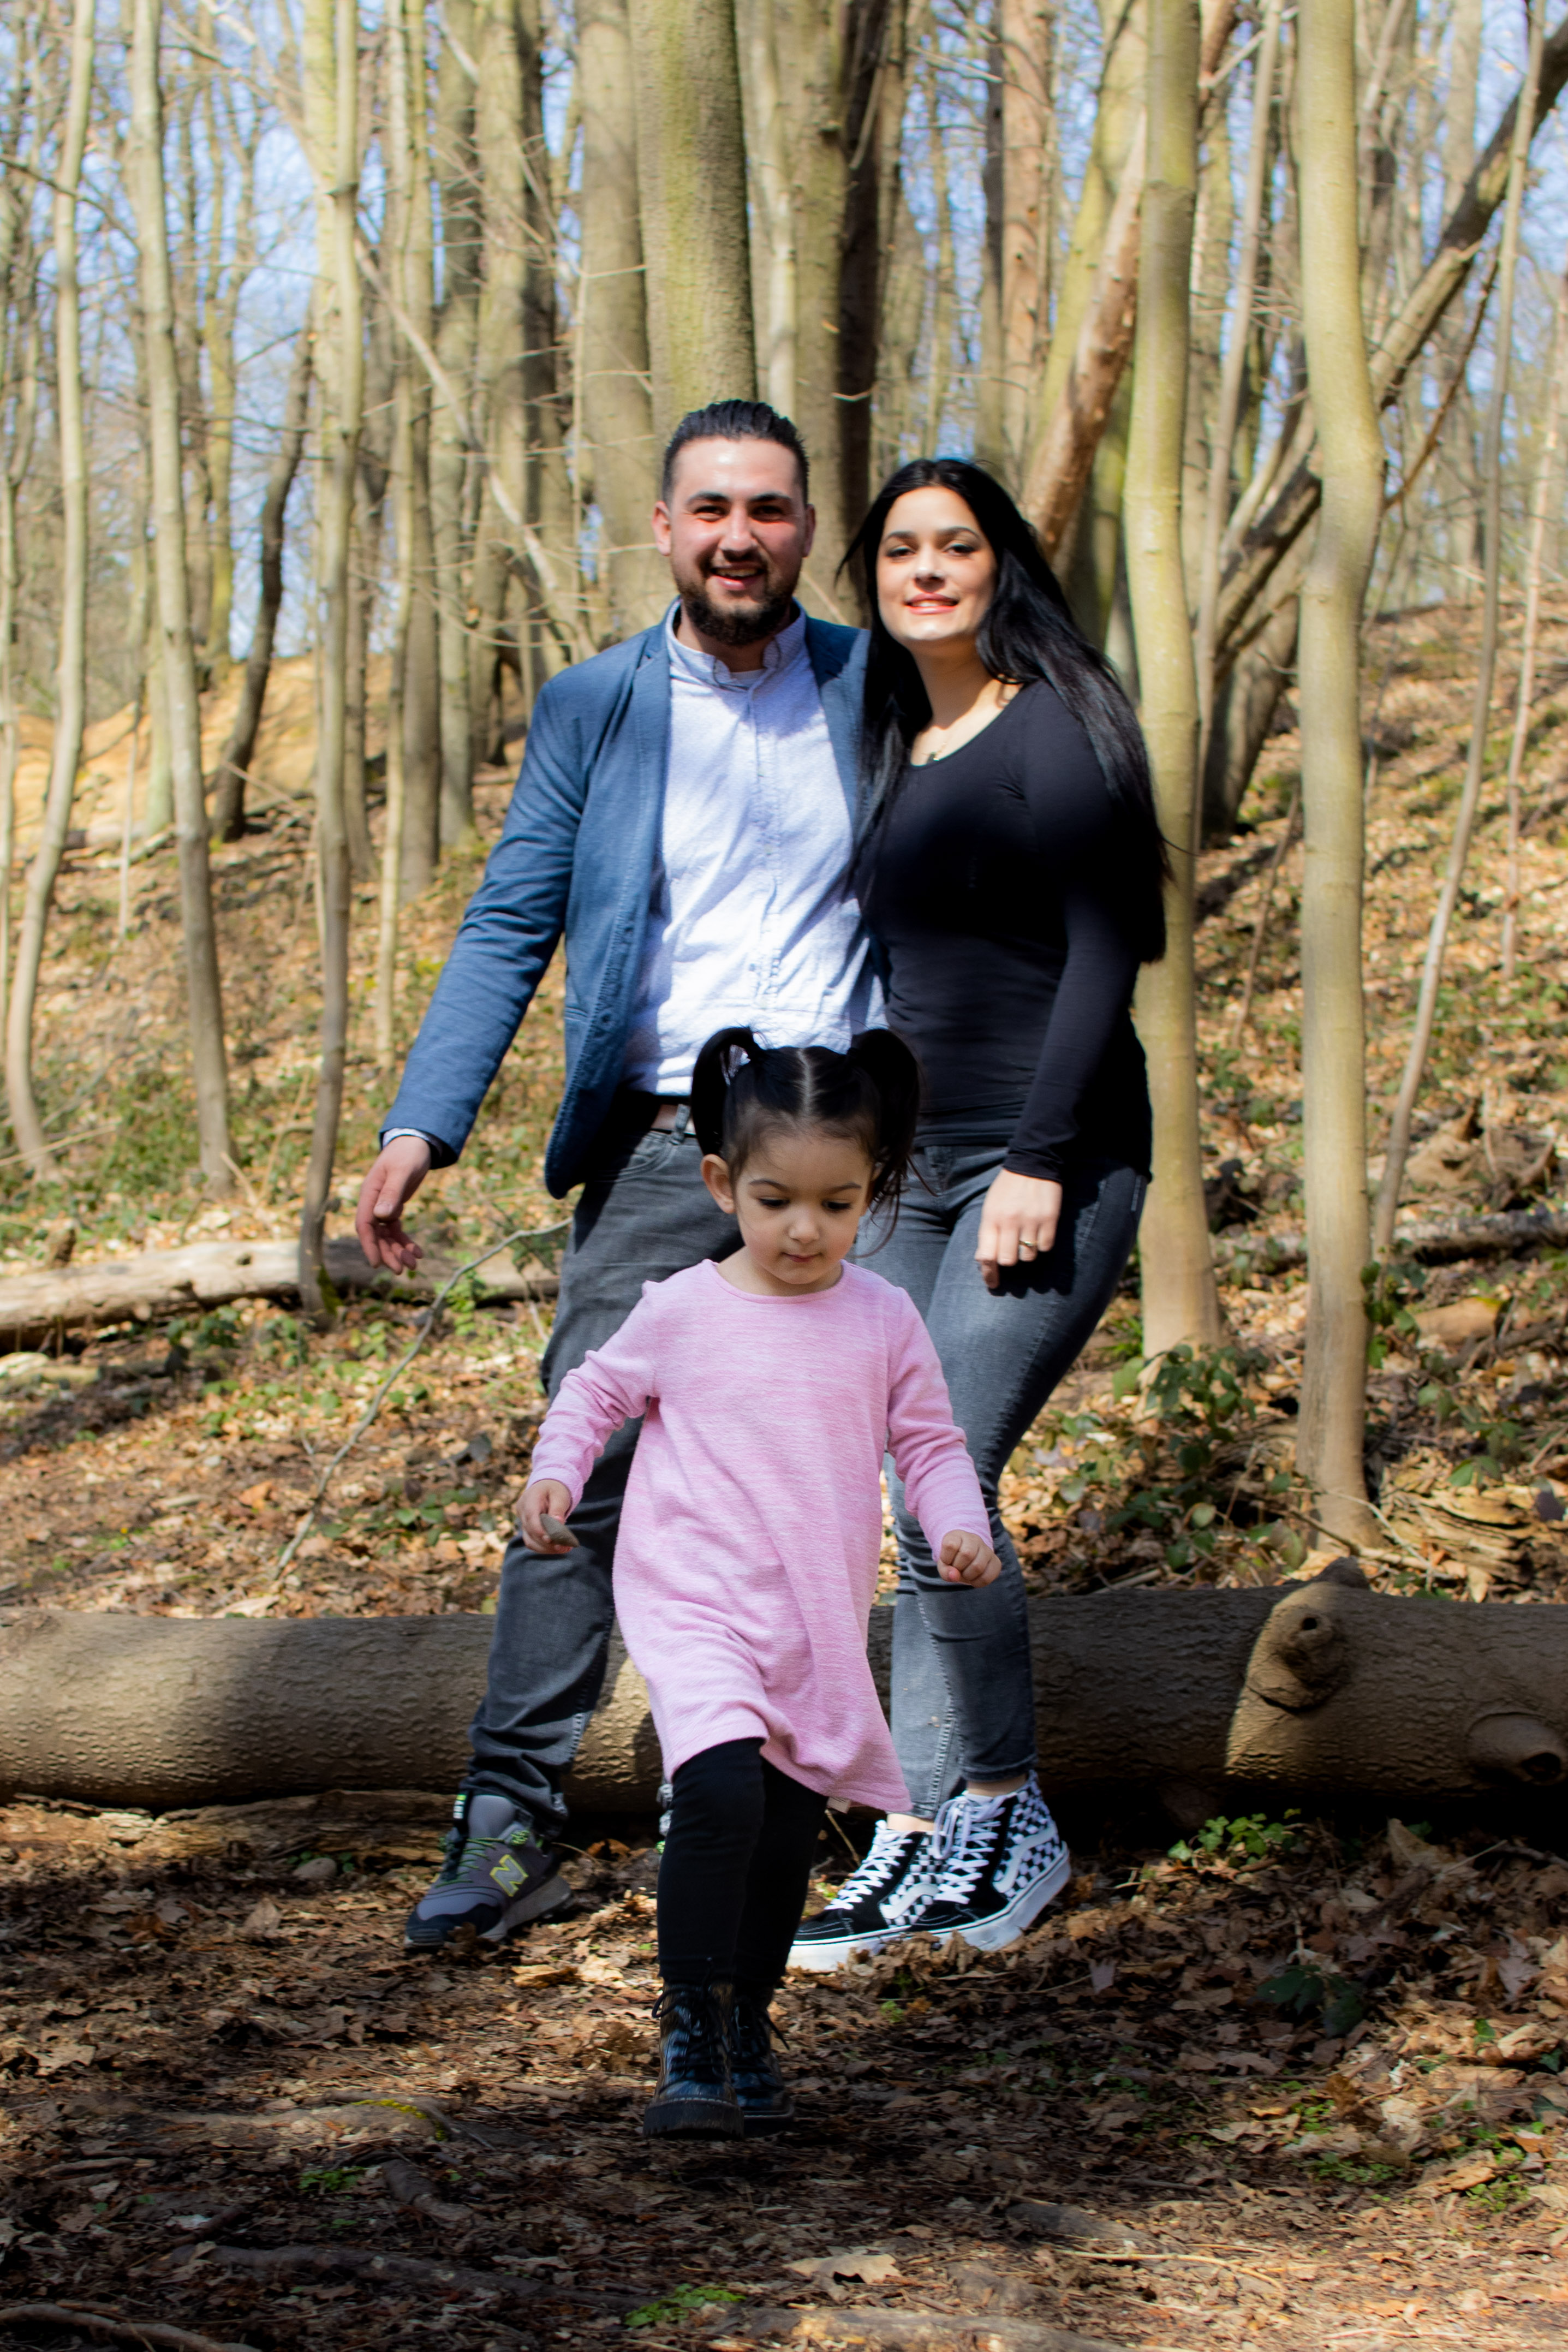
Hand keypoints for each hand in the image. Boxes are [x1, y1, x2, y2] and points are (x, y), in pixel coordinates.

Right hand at [355, 1135, 432, 1271]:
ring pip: (387, 1236)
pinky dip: (406, 1242)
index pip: (364, 1225)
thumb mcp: (402, 1172)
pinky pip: (397, 1230)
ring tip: (414, 1265)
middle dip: (387, 1253)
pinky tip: (418, 1253)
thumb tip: (380, 1216)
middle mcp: (373, 1202)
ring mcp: (383, 1206)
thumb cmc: (408, 1154)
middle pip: (376, 1235)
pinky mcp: (394, 1207)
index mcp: (369, 1194)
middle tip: (401, 1270)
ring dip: (398, 1251)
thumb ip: (391, 1193)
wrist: (417, 1143)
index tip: (376, 1264)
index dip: (369, 1245)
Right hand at [520, 1479, 574, 1552]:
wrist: (547, 1488)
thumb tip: (558, 1523)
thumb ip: (557, 1509)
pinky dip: (544, 1548)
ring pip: (530, 1541)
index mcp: (529, 1499)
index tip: (552, 1539)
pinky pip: (532, 1542)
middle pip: (530, 1532)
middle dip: (547, 1542)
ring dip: (546, 1548)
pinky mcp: (526, 1529)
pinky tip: (558, 1548)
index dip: (540, 1530)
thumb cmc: (555, 1490)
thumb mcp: (559, 1495)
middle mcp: (522, 1511)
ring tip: (564, 1549)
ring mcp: (522, 1521)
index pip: (531, 1517)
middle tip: (565, 1547)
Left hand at [938, 1528, 999, 1586]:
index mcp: (958, 1535)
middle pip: (966, 1554)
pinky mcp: (996, 1562)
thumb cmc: (953, 1560)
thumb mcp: (944, 1565)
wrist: (966, 1561)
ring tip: (966, 1573)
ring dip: (968, 1576)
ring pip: (978, 1566)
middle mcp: (974, 1539)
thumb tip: (955, 1576)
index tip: (947, 1560)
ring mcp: (987, 1550)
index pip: (950, 1545)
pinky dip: (977, 1582)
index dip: (946, 1558)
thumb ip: (945, 1571)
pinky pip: (987, 1577)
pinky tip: (974, 1578)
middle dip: (958, 1567)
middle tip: (958, 1568)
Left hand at [975, 1170, 1062, 1292]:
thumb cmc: (1007, 1188)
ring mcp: (1031, 1220)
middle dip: (1009, 1261)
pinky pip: (1046, 1247)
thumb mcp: (990, 1206)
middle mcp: (1010, 1221)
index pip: (986, 1256)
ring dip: (1027, 1253)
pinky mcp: (1050, 1219)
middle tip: (1012, 1253)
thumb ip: (987, 1232)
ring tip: (1027, 1238)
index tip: (992, 1283)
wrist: (1032, 1162)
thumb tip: (983, 1260)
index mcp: (991, 1218)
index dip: (988, 1274)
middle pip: (1008, 1261)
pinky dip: (1042, 1245)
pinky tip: (1039, 1233)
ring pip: (1028, 1256)